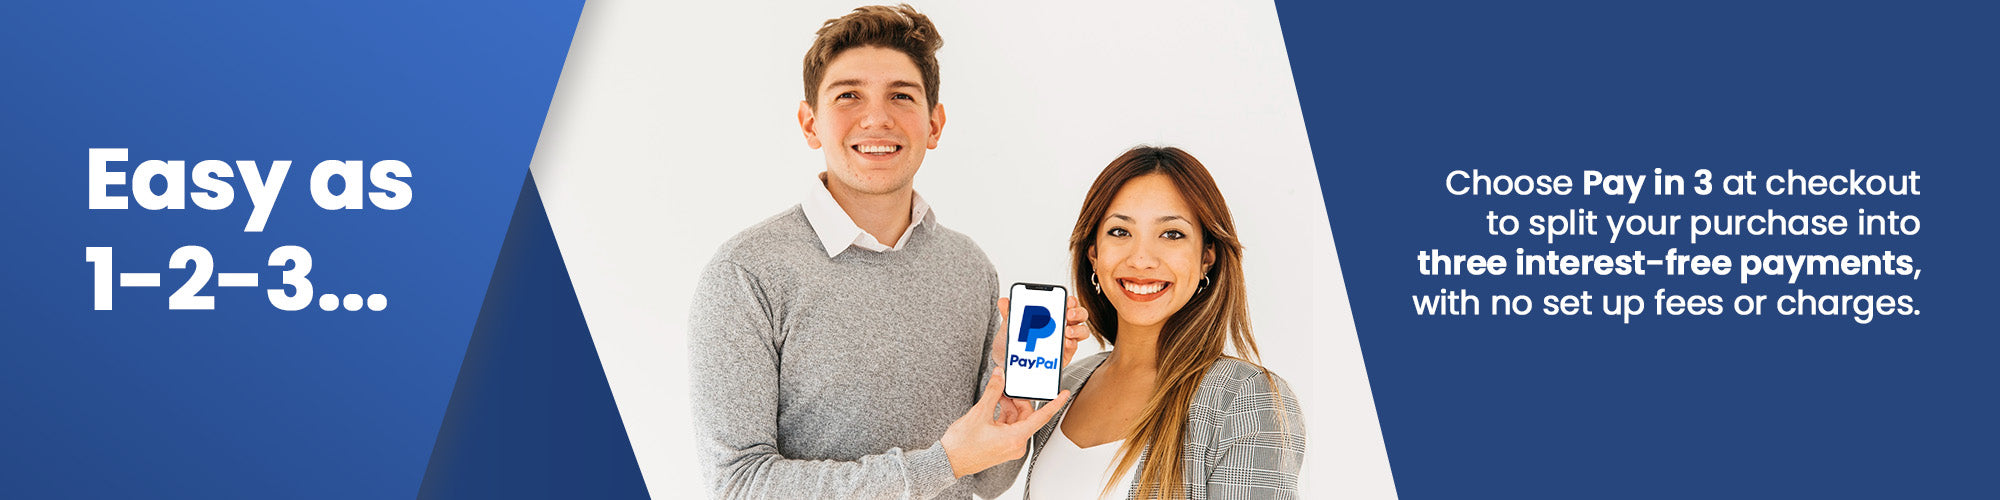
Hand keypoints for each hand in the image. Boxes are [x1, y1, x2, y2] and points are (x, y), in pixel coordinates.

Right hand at [940, 370, 1070, 477]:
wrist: (948, 461)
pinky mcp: (1003, 447)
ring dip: (1009, 406)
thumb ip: (993, 391)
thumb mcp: (979, 412)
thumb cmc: (962, 444)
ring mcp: (1010, 447)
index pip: (1041, 417)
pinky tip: (994, 405)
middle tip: (1006, 387)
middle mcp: (1016, 444)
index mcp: (1015, 438)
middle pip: (1027, 416)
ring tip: (996, 395)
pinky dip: (1004, 415)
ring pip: (1017, 420)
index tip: (1064, 394)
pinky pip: (1010, 427)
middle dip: (1017, 400)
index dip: (1054, 404)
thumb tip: (1000, 375)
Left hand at [988, 297, 1090, 422]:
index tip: (1068, 300)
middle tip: (1068, 314)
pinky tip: (1065, 343)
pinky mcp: (1065, 354)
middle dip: (1077, 312)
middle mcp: (1063, 324)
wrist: (1010, 359)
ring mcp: (1066, 339)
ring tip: (1067, 331)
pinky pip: (1074, 348)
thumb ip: (1009, 312)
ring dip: (1077, 330)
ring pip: (1081, 331)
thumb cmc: (1017, 338)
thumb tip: (1003, 301)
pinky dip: (1072, 344)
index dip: (1071, 300)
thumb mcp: (1012, 323)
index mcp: (1053, 313)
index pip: (1068, 303)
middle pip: (1080, 315)